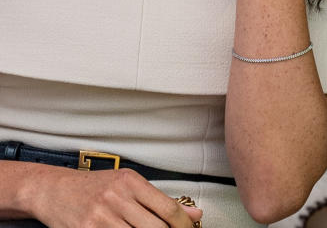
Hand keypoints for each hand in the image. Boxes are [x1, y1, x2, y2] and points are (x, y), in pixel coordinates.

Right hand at [28, 167, 202, 226]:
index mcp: (131, 182)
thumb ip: (160, 200)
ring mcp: (101, 217)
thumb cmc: (94, 187)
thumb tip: (194, 213)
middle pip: (156, 227)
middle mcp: (117, 198)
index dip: (184, 224)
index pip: (168, 208)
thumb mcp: (129, 184)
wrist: (54, 190)